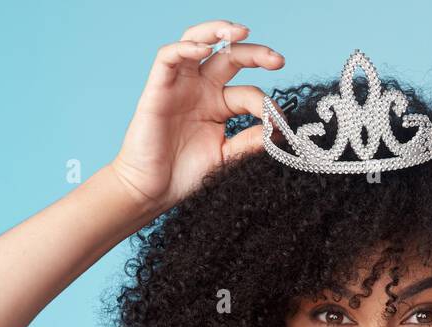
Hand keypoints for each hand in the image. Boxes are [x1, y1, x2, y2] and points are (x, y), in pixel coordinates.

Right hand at [109, 19, 285, 215]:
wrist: (152, 190)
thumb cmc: (185, 175)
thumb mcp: (226, 157)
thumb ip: (250, 142)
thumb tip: (280, 131)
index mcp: (219, 105)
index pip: (248, 92)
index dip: (266, 104)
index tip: (279, 122)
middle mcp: (201, 89)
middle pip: (230, 56)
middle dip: (255, 53)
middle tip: (277, 60)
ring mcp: (180, 86)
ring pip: (198, 42)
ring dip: (217, 31)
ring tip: (240, 31)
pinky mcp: (158, 88)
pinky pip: (169, 57)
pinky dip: (185, 48)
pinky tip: (202, 49)